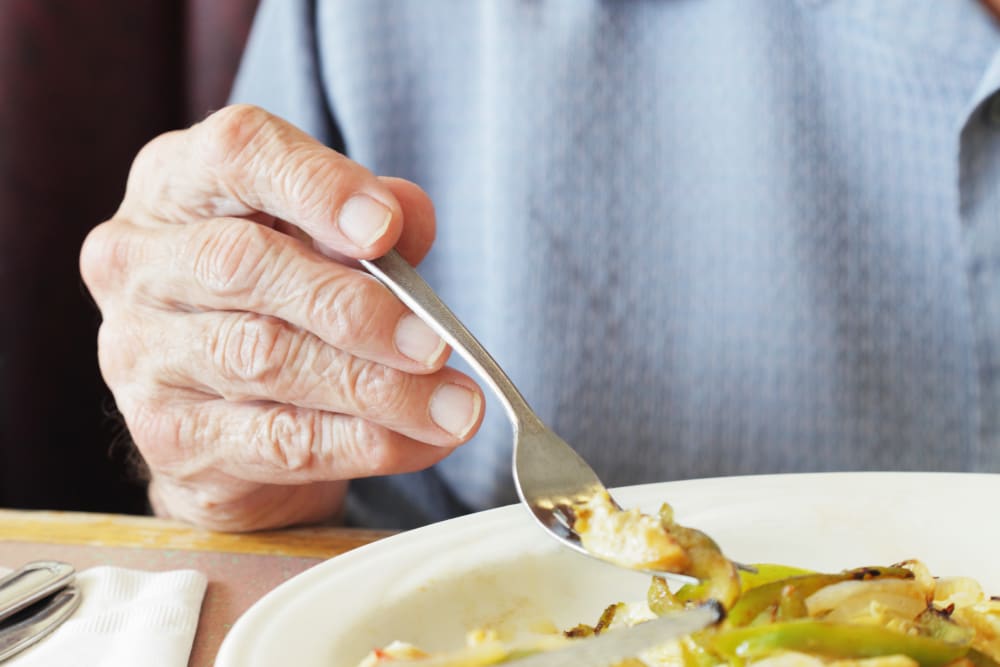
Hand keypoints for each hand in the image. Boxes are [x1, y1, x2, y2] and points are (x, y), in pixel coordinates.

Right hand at [80, 105, 483, 530]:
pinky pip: (275, 441)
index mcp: (176, 183)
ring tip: (456, 407)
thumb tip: (411, 216)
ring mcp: (139, 352)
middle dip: (353, 307)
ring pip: (263, 360)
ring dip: (375, 387)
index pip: (236, 154)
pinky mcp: (166, 437)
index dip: (317, 187)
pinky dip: (362, 442)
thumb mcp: (325, 243)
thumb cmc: (284, 301)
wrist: (227, 418)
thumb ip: (371, 226)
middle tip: (437, 343)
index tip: (387, 229)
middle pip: (244, 265)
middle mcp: (139, 261)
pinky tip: (422, 441)